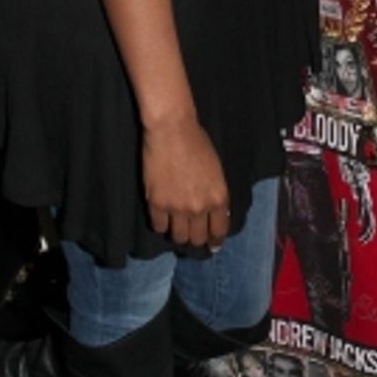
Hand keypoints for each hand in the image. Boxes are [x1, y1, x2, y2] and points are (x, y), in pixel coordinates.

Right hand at [141, 117, 229, 247]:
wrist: (172, 131)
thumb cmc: (197, 144)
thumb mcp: (216, 171)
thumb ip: (215, 194)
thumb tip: (215, 212)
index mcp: (218, 198)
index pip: (219, 230)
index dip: (215, 240)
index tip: (212, 245)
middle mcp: (199, 208)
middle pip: (197, 238)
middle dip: (196, 239)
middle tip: (192, 235)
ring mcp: (177, 208)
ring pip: (178, 237)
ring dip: (178, 234)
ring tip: (176, 227)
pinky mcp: (157, 204)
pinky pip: (158, 226)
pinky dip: (161, 224)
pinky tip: (162, 218)